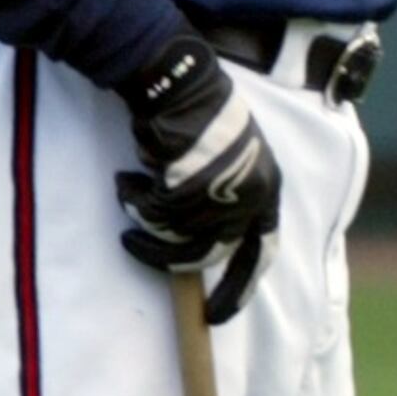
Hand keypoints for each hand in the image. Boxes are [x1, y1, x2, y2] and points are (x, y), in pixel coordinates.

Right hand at [112, 32, 279, 321]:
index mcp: (268, 190)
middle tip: (135, 247)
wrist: (178, 80)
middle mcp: (251, 194)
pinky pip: (154, 214)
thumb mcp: (232, 162)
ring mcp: (221, 190)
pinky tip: (128, 179)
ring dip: (146, 223)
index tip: (215, 315)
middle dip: (167, 256)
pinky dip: (135, 201)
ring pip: (176, 236)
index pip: (261, 251)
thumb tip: (209, 249)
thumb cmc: (199, 117)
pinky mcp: (189, 182)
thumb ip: (229, 201)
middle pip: (210, 252)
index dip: (238, 287)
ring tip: (131, 195)